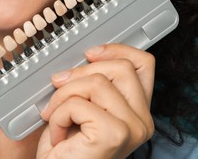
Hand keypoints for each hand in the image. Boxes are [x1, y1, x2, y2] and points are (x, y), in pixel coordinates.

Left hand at [36, 43, 154, 158]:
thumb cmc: (66, 147)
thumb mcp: (81, 106)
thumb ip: (90, 84)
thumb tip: (80, 59)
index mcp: (136, 110)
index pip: (142, 64)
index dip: (116, 50)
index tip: (90, 53)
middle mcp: (142, 120)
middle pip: (119, 67)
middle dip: (79, 73)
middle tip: (58, 88)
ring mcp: (131, 128)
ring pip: (95, 82)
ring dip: (62, 97)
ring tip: (55, 117)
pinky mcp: (113, 134)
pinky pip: (77, 103)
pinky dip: (57, 115)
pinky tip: (57, 133)